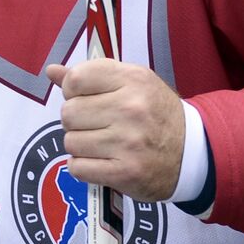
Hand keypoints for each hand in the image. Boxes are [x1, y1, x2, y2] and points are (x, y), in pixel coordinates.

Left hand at [45, 60, 183, 201]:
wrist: (191, 153)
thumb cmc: (154, 113)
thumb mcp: (131, 83)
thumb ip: (90, 76)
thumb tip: (52, 71)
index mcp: (132, 80)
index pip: (74, 80)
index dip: (73, 92)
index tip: (87, 99)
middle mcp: (130, 109)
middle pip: (68, 113)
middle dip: (76, 121)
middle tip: (98, 124)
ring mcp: (128, 142)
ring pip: (70, 142)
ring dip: (80, 145)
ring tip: (102, 143)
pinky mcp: (125, 172)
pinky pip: (77, 168)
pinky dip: (83, 166)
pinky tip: (102, 161)